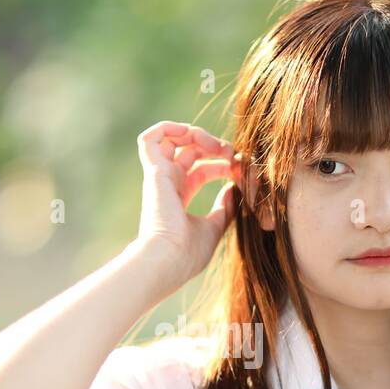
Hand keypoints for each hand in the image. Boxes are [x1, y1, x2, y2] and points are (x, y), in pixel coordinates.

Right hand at [132, 119, 242, 291]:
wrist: (168, 260)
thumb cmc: (188, 253)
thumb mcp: (215, 228)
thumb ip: (225, 208)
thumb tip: (235, 190)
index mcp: (179, 198)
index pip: (200, 171)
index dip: (221, 165)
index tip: (239, 171)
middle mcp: (167, 185)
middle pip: (188, 152)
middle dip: (213, 146)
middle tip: (231, 153)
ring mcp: (159, 178)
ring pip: (170, 140)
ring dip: (195, 134)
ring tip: (215, 144)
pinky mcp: (154, 172)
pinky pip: (150, 139)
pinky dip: (168, 128)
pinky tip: (190, 133)